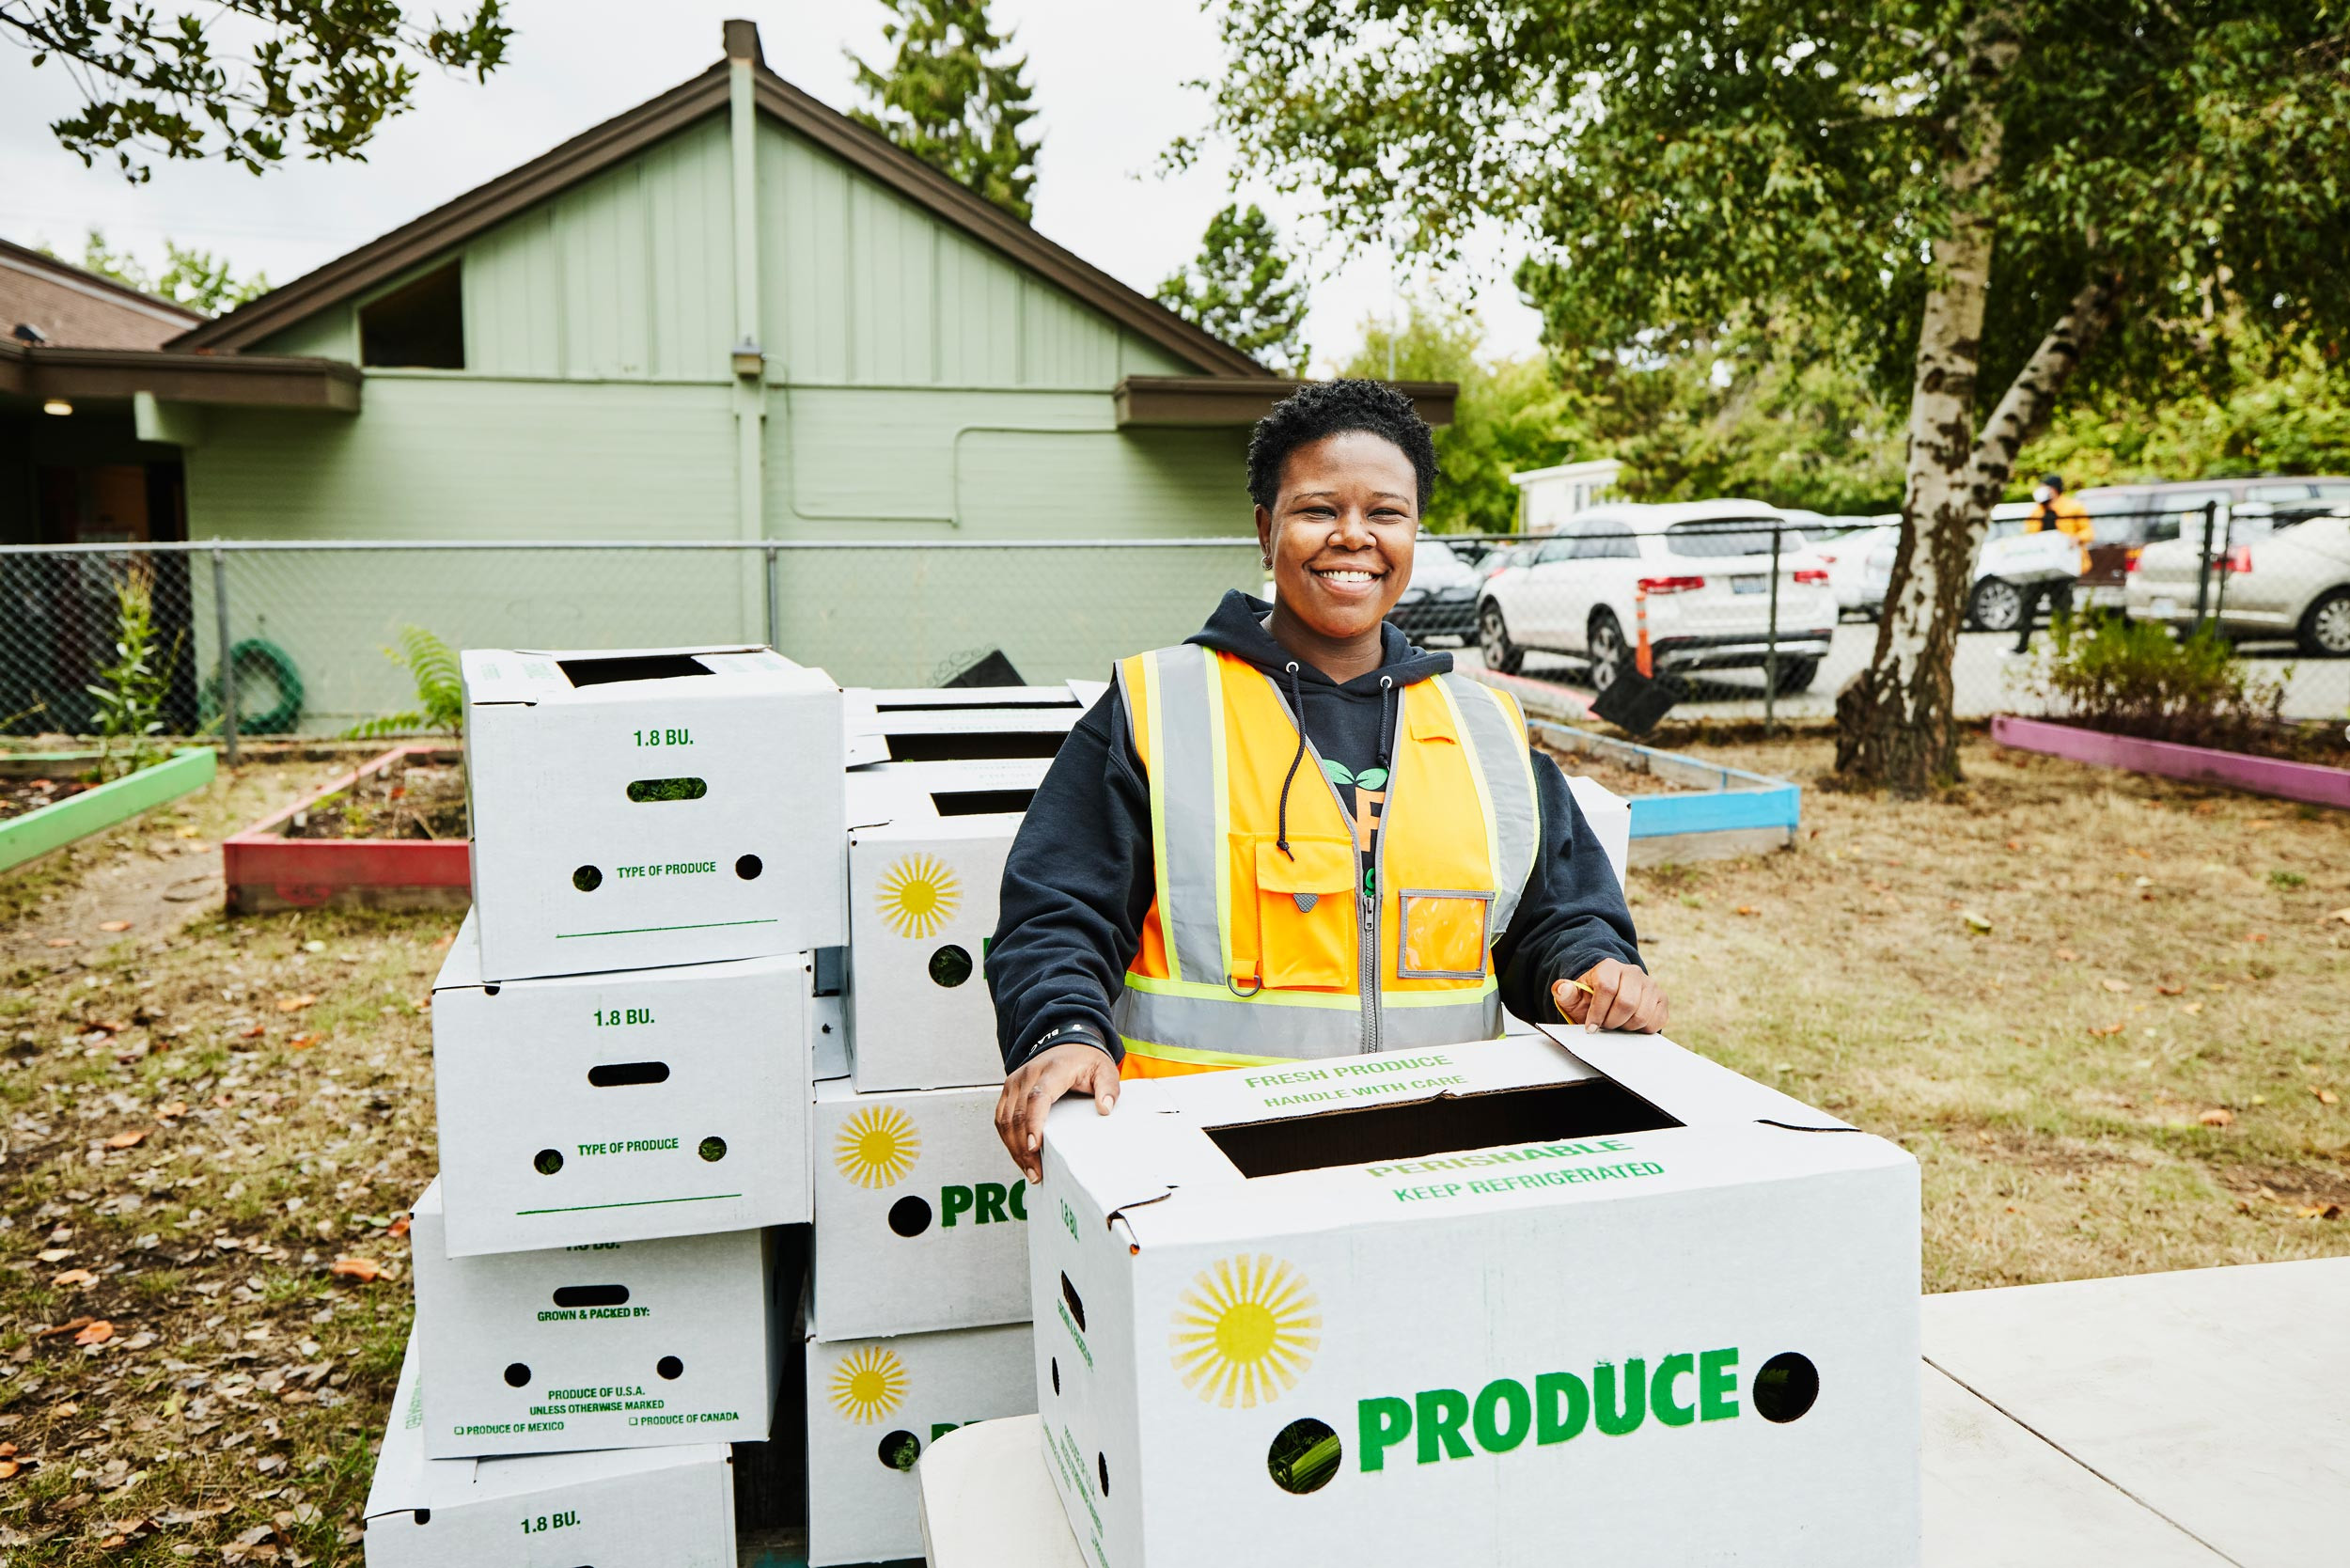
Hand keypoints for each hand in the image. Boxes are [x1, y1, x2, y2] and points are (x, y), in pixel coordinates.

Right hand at [995, 1042, 1119, 1180]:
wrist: (1067, 1043)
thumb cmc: (1085, 1061)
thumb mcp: (1104, 1069)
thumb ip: (1108, 1088)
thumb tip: (1105, 1108)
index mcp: (1053, 1069)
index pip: (1038, 1097)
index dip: (1033, 1123)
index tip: (1034, 1146)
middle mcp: (1028, 1074)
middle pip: (1017, 1114)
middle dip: (1023, 1147)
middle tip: (1035, 1172)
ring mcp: (1014, 1082)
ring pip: (1005, 1119)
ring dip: (1013, 1148)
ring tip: (1029, 1171)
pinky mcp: (1008, 1091)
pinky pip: (1001, 1119)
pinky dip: (1008, 1140)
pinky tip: (1019, 1157)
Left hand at [1553, 959, 1667, 1034]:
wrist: (1610, 998)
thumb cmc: (1590, 998)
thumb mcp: (1574, 997)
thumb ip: (1565, 993)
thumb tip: (1562, 989)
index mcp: (1609, 967)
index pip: (1607, 989)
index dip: (1598, 1012)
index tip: (1591, 1027)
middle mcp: (1633, 972)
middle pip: (1627, 1003)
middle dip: (1612, 1022)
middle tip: (1605, 1025)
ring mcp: (1650, 984)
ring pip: (1642, 1015)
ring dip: (1627, 1027)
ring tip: (1617, 1024)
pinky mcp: (1662, 998)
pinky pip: (1656, 1020)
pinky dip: (1642, 1029)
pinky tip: (1631, 1023)